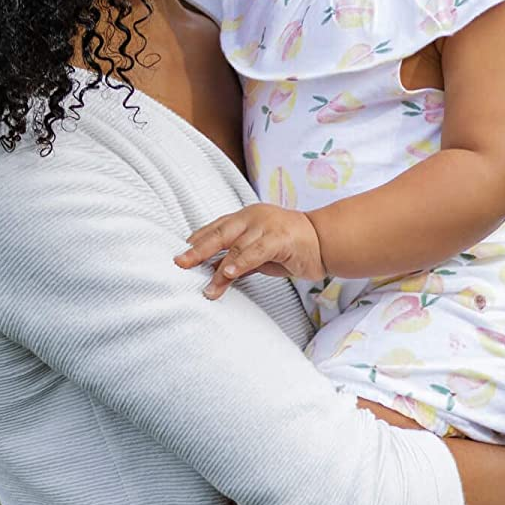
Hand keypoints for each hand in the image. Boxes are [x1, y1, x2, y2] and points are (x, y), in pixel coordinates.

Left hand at [174, 204, 325, 299]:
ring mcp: (267, 226)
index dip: (197, 240)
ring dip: (220, 269)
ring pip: (236, 247)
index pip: (215, 228)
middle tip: (180, 263)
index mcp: (245, 217)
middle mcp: (253, 218)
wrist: (325, 242)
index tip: (180, 253)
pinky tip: (229, 273)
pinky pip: (256, 252)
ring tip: (207, 287)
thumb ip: (237, 258)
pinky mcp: (280, 238)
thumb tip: (213, 269)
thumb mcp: (258, 253)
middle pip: (219, 233)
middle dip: (197, 250)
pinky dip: (241, 263)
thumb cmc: (291, 246)